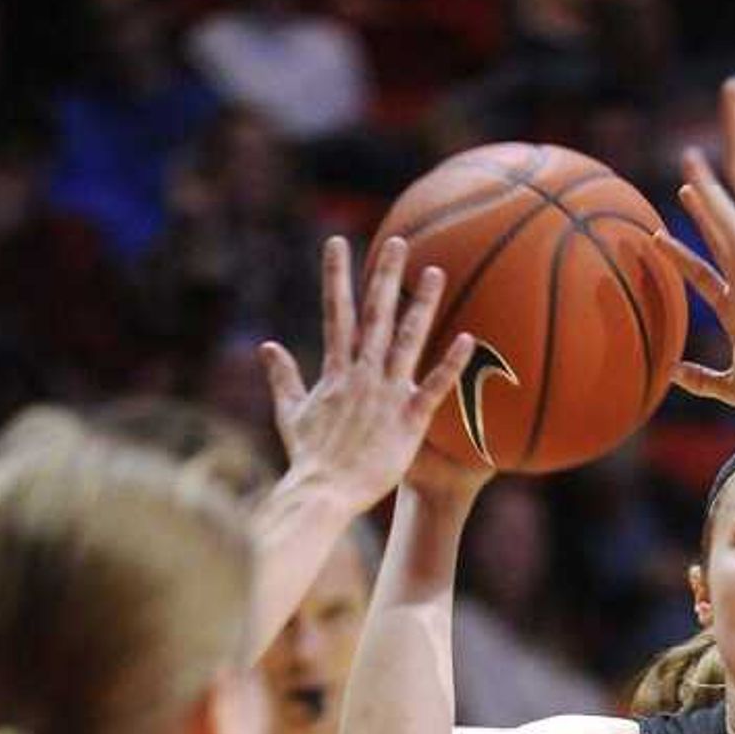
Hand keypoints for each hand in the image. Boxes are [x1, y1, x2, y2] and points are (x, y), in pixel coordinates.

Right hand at [261, 235, 474, 515]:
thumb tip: (267, 347)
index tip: (337, 242)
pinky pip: (434, 387)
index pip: (336, 313)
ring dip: (422, 305)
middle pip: (376, 315)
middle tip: (399, 242)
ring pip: (407, 341)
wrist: (324, 492)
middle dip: (386, 276)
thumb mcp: (291, 413)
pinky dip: (450, 364)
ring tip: (436, 272)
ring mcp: (386, 395)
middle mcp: (362, 375)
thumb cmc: (308, 458)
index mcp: (336, 371)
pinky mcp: (408, 421)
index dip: (336, 276)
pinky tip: (468, 338)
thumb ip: (283, 377)